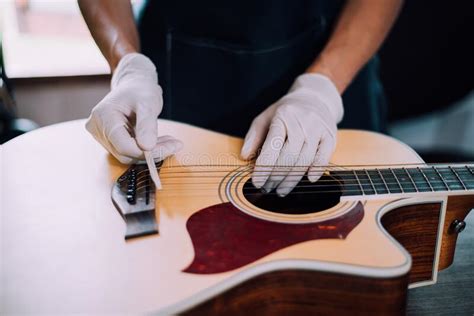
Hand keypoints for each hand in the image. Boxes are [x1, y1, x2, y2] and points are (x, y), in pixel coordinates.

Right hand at [86, 53, 181, 163]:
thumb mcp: (148, 103)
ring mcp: (101, 135)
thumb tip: (147, 147)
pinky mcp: (110, 140)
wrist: (134, 85)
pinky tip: (161, 142)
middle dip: (151, 152)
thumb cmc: (140, 90)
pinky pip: (129, 150)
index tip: (170, 147)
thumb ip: (147, 125)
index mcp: (103, 117)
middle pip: (125, 152)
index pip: (124, 146)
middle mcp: (97, 128)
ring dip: (151, 152)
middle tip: (175, 145)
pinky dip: (146, 149)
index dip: (146, 151)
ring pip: (128, 154)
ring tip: (171, 142)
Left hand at [240, 73, 342, 196]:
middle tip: (267, 189)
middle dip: (276, 176)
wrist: (315, 97)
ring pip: (305, 160)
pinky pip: (324, 157)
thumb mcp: (265, 117)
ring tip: (281, 190)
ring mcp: (318, 128)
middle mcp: (302, 121)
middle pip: (289, 155)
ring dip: (292, 179)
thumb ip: (254, 136)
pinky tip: (308, 180)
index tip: (256, 182)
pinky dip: (316, 170)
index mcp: (283, 116)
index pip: (272, 144)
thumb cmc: (286, 112)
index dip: (264, 165)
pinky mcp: (330, 135)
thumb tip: (244, 156)